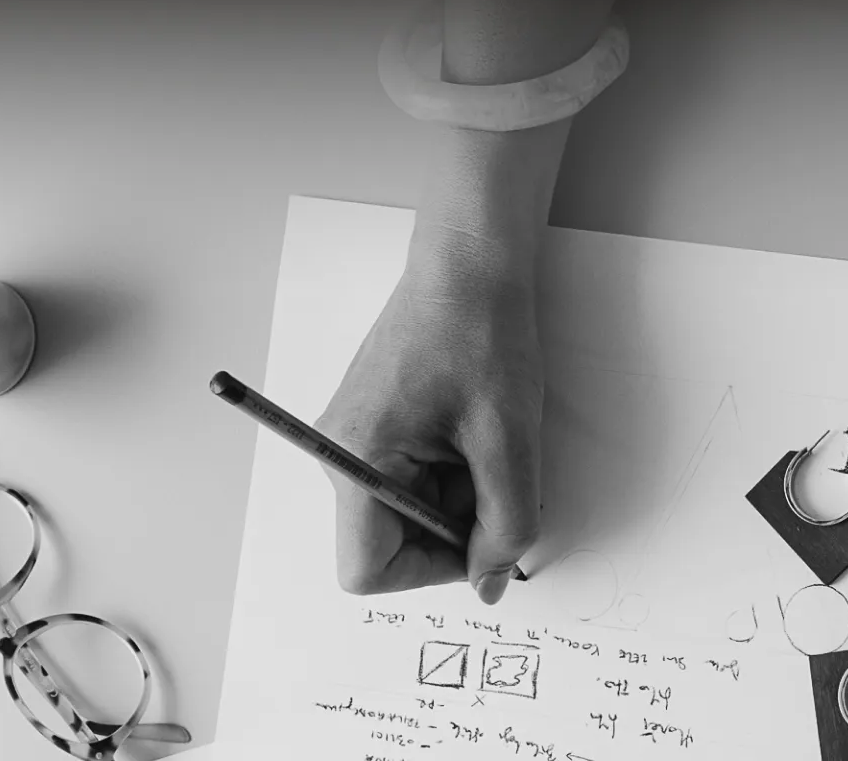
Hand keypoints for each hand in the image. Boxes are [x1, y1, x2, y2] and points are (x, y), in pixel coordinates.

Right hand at [316, 273, 543, 603]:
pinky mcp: (374, 426)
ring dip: (459, 494)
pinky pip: (411, 478)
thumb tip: (490, 582)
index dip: (431, 572)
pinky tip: (476, 430)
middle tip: (495, 473)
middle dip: (454, 524)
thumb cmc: (482, 336)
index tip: (482, 542)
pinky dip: (453, 471)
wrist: (470, 265)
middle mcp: (338, 454)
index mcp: (353, 460)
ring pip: (408, 511)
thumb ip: (505, 526)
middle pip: (391, 540)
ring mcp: (353, 439)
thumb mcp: (510, 444)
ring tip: (488, 439)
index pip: (367, 570)